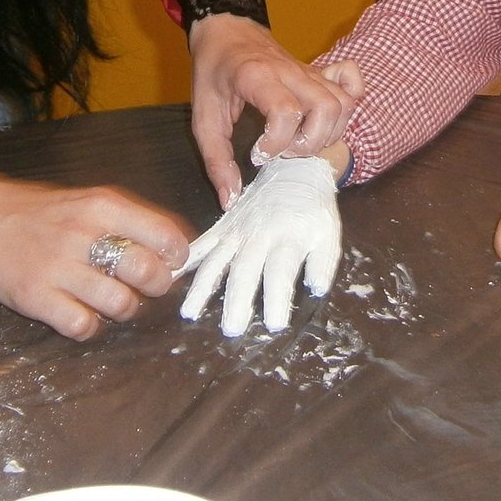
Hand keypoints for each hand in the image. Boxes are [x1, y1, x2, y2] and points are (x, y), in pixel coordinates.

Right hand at [0, 165, 190, 340]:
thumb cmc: (36, 211)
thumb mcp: (85, 199)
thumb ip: (128, 220)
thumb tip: (176, 248)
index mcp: (101, 204)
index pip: (166, 236)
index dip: (176, 257)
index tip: (170, 263)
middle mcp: (84, 233)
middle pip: (149, 274)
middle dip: (156, 287)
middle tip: (141, 286)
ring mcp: (58, 267)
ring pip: (122, 305)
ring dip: (123, 309)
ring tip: (107, 300)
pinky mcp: (35, 297)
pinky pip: (84, 326)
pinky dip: (88, 326)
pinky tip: (79, 312)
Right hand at [177, 154, 340, 335]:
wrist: (294, 171)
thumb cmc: (314, 209)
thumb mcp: (330, 233)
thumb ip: (323, 262)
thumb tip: (317, 288)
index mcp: (287, 238)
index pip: (281, 272)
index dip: (277, 297)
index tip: (273, 324)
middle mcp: (258, 235)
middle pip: (244, 271)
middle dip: (236, 300)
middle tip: (231, 329)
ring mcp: (236, 231)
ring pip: (216, 260)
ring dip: (202, 286)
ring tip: (190, 312)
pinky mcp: (223, 227)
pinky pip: (201, 244)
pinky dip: (185, 260)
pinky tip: (170, 276)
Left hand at [188, 15, 362, 207]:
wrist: (226, 30)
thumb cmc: (213, 73)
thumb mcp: (203, 116)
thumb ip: (215, 160)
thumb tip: (230, 200)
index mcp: (257, 77)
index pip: (286, 112)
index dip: (275, 143)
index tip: (257, 153)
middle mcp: (290, 72)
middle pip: (327, 108)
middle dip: (309, 143)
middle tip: (282, 150)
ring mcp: (309, 72)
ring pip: (343, 103)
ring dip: (327, 133)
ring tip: (298, 140)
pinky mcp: (319, 75)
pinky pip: (351, 87)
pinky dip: (348, 106)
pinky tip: (324, 120)